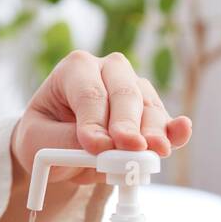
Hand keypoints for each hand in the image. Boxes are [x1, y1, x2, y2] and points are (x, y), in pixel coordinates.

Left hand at [12, 50, 192, 183]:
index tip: (95, 146)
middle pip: (124, 93)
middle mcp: (108, 70)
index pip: (89, 93)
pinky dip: (173, 132)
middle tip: (130, 147)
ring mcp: (134, 88)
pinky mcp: (150, 113)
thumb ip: (66, 142)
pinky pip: (165, 121)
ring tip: (152, 152)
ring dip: (152, 132)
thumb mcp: (39, 142)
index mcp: (75, 69)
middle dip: (127, 123)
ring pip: (148, 107)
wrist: (56, 149)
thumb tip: (104, 147)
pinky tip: (180, 132)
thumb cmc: (44, 138)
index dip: (94, 121)